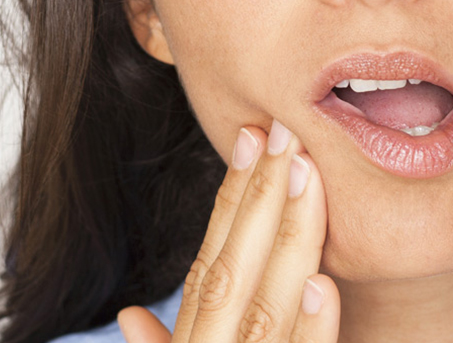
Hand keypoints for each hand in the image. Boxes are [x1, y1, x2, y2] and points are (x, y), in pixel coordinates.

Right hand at [117, 120, 339, 342]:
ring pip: (266, 308)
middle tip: (284, 130)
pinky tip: (323, 286)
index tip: (251, 138)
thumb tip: (129, 313)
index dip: (229, 201)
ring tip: (304, 172)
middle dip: (260, 197)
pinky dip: (311, 330)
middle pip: (231, 270)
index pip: (208, 263)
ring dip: (287, 239)